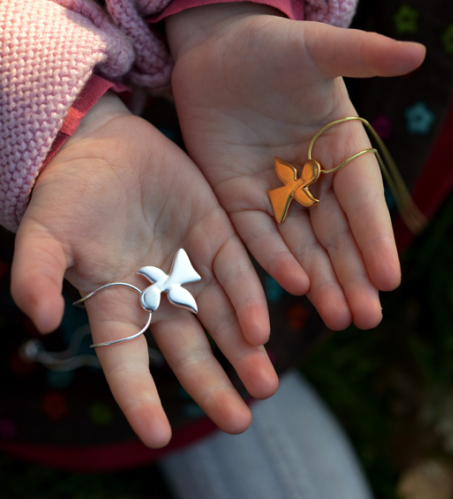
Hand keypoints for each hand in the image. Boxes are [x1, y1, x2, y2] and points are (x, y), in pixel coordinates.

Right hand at [10, 93, 277, 447]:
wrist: (102, 143)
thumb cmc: (66, 192)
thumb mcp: (45, 232)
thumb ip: (36, 274)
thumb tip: (43, 319)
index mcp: (115, 303)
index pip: (127, 360)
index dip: (140, 398)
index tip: (158, 436)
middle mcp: (160, 295)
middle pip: (190, 350)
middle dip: (214, 385)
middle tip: (241, 421)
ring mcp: (192, 267)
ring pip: (223, 318)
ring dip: (245, 350)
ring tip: (266, 383)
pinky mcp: (217, 235)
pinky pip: (240, 269)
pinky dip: (253, 295)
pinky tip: (267, 325)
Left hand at [166, 5, 424, 329]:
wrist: (215, 44)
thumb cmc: (272, 44)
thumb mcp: (318, 49)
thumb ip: (363, 54)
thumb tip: (417, 52)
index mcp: (343, 150)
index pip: (363, 203)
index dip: (376, 240)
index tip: (390, 279)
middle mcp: (315, 178)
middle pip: (338, 236)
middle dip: (353, 277)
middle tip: (368, 318)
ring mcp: (277, 192)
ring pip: (303, 245)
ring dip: (322, 282)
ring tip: (339, 317)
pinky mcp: (239, 198)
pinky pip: (257, 235)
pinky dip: (274, 260)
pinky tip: (295, 286)